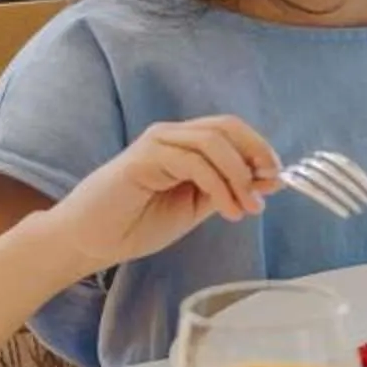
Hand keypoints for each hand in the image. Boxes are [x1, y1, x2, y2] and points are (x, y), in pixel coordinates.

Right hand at [41, 117, 279, 276]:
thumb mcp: (193, 209)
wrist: (90, 240)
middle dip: (256, 153)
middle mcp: (170, 135)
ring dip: (239, 176)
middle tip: (270, 186)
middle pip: (226, 126)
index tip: (277, 178)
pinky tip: (228, 210)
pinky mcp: (143, 158)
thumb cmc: (134, 224)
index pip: (230, 130)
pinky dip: (218, 186)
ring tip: (247, 208)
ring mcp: (156, 143)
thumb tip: (268, 181)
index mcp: (183, 144)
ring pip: (213, 142)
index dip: (259, 148)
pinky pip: (192, 162)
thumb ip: (225, 192)